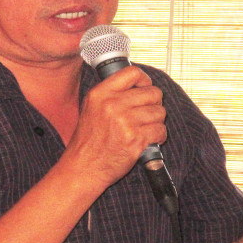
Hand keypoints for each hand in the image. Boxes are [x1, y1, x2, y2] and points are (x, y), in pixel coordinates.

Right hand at [64, 66, 166, 191]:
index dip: (144, 80)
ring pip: (160, 112)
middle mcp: (113, 105)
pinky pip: (161, 130)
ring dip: (156, 121)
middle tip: (146, 114)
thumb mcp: (91, 108)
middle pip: (153, 92)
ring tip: (145, 128)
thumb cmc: (88, 141)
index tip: (145, 88)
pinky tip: (149, 140)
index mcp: (101, 94)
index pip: (133, 73)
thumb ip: (112, 93)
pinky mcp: (135, 139)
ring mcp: (125, 122)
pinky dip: (159, 136)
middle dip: (154, 104)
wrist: (81, 169)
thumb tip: (140, 83)